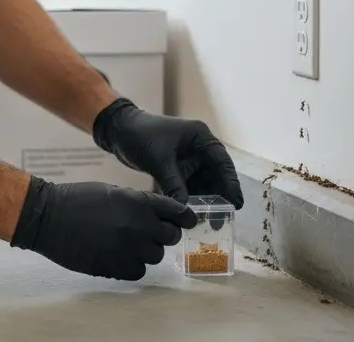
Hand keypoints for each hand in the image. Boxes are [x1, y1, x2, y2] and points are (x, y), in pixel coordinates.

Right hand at [10, 177, 196, 279]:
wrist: (48, 217)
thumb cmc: (77, 198)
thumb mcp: (112, 191)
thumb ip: (137, 203)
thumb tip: (155, 214)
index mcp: (139, 203)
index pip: (177, 212)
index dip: (184, 218)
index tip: (185, 221)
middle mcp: (140, 227)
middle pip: (171, 236)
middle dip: (163, 233)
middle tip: (149, 232)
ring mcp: (129, 249)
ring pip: (156, 256)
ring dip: (147, 250)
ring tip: (128, 243)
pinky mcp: (117, 268)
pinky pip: (139, 272)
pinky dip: (132, 265)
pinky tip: (119, 256)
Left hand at [93, 99, 243, 208]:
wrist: (117, 131)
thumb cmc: (140, 137)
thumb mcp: (160, 161)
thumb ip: (175, 184)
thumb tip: (186, 211)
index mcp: (200, 137)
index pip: (222, 162)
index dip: (231, 184)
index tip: (236, 204)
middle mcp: (198, 148)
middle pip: (214, 176)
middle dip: (217, 197)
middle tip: (219, 220)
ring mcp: (187, 158)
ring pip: (202, 183)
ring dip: (203, 201)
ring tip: (207, 223)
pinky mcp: (176, 167)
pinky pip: (188, 185)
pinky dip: (189, 199)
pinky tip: (190, 215)